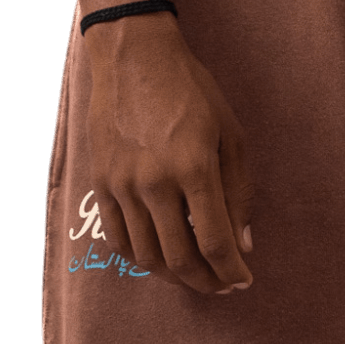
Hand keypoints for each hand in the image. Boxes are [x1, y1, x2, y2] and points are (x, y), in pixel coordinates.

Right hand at [81, 14, 254, 293]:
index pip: (214, 242)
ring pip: (147, 256)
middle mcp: (155, 182)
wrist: (133, 57)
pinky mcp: (101, 183)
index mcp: (194, 168)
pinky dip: (142, 258)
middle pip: (180, 259)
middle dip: (207, 283)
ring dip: (175, 276)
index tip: (243, 281)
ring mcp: (123, 185)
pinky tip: (160, 258)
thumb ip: (238, 194)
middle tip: (222, 286)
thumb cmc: (191, 91)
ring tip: (194, 274)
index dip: (231, 271)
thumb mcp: (230, 135)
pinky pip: (119, 239)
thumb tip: (242, 245)